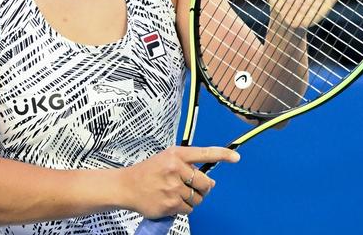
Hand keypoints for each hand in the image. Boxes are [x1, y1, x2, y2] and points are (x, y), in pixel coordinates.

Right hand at [119, 146, 239, 218]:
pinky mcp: (170, 204)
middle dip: (203, 187)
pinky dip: (183, 207)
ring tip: (176, 193)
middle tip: (192, 186)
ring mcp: (173, 188)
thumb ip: (187, 165)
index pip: (203, 153)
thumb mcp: (165, 159)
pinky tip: (170, 201)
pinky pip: (188, 209)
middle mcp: (175, 169)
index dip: (222, 155)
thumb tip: (211, 182)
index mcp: (175, 155)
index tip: (236, 158)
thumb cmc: (148, 172)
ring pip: (198, 198)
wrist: (126, 186)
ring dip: (192, 199)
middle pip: (206, 183)